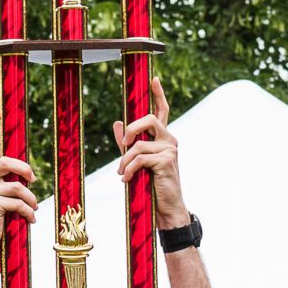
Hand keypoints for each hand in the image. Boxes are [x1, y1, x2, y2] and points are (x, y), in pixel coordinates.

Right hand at [0, 112, 38, 257]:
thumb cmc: (0, 224)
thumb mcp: (6, 202)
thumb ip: (13, 187)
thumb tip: (30, 180)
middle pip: (6, 161)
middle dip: (24, 169)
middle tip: (34, 180)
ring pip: (17, 187)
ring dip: (31, 201)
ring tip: (33, 211)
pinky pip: (18, 203)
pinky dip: (28, 213)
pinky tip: (29, 221)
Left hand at [113, 74, 188, 229]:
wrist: (165, 208)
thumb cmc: (151, 185)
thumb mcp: (136, 162)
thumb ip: (128, 144)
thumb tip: (117, 123)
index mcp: (163, 137)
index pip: (162, 111)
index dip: (158, 94)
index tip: (154, 79)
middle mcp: (169, 139)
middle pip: (150, 118)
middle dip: (132, 128)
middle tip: (123, 143)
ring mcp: (170, 149)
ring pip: (139, 143)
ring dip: (124, 160)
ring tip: (121, 174)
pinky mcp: (166, 161)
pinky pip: (139, 158)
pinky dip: (128, 169)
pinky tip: (126, 179)